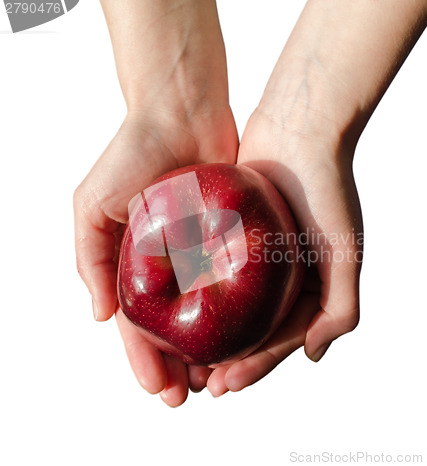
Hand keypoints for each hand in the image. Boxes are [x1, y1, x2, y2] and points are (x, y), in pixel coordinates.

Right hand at [74, 0, 237, 406]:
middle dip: (180, 365)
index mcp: (133, 262)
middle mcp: (168, 262)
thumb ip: (90, 259)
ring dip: (212, 347)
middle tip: (194, 396)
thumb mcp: (92, 205)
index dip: (145, 361)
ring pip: (207, 312)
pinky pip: (236, 282)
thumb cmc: (132, 152)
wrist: (181, 110)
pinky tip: (248, 334)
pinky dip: (240, 311)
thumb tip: (101, 316)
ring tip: (223, 378)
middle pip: (174, 327)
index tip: (162, 391)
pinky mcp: (231, 235)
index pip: (137, 325)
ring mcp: (201, 251)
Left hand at [205, 0, 426, 395]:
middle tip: (199, 383)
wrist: (301, 127)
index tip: (225, 386)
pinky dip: (198, 291)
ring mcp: (257, 252)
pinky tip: (175, 308)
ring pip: (229, 303)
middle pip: (252, 327)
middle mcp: (284, 273)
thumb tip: (313, 356)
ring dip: (210, 331)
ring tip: (182, 356)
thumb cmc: (327, 189)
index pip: (282, 338)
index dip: (256, 366)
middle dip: (228, 358)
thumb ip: (341, 308)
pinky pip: (213, 267)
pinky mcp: (232, 228)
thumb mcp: (345, 252)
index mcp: (311, 284)